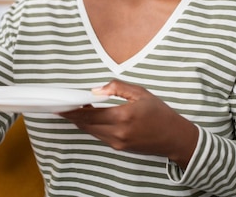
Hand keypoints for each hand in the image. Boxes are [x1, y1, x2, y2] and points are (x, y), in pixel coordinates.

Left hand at [59, 80, 198, 168]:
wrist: (174, 137)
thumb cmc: (160, 113)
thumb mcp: (141, 93)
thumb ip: (117, 88)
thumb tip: (96, 90)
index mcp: (123, 116)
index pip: (90, 114)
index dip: (73, 110)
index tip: (61, 105)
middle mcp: (118, 132)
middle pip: (86, 125)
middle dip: (73, 116)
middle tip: (62, 106)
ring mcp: (118, 142)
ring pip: (91, 131)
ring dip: (81, 121)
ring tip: (74, 109)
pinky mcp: (119, 147)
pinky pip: (100, 135)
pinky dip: (92, 126)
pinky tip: (90, 117)